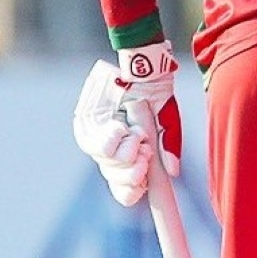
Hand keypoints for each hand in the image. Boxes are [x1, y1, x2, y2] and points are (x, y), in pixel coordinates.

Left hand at [72, 42, 181, 205]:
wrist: (143, 66)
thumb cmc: (157, 93)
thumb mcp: (168, 122)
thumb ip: (169, 146)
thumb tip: (172, 173)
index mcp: (129, 152)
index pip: (123, 185)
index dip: (129, 191)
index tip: (141, 188)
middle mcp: (110, 148)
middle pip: (113, 178)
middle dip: (131, 175)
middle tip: (145, 161)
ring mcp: (96, 136)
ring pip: (105, 164)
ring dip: (125, 155)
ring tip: (139, 139)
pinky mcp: (84, 122)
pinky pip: (94, 145)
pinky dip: (112, 140)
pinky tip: (122, 129)